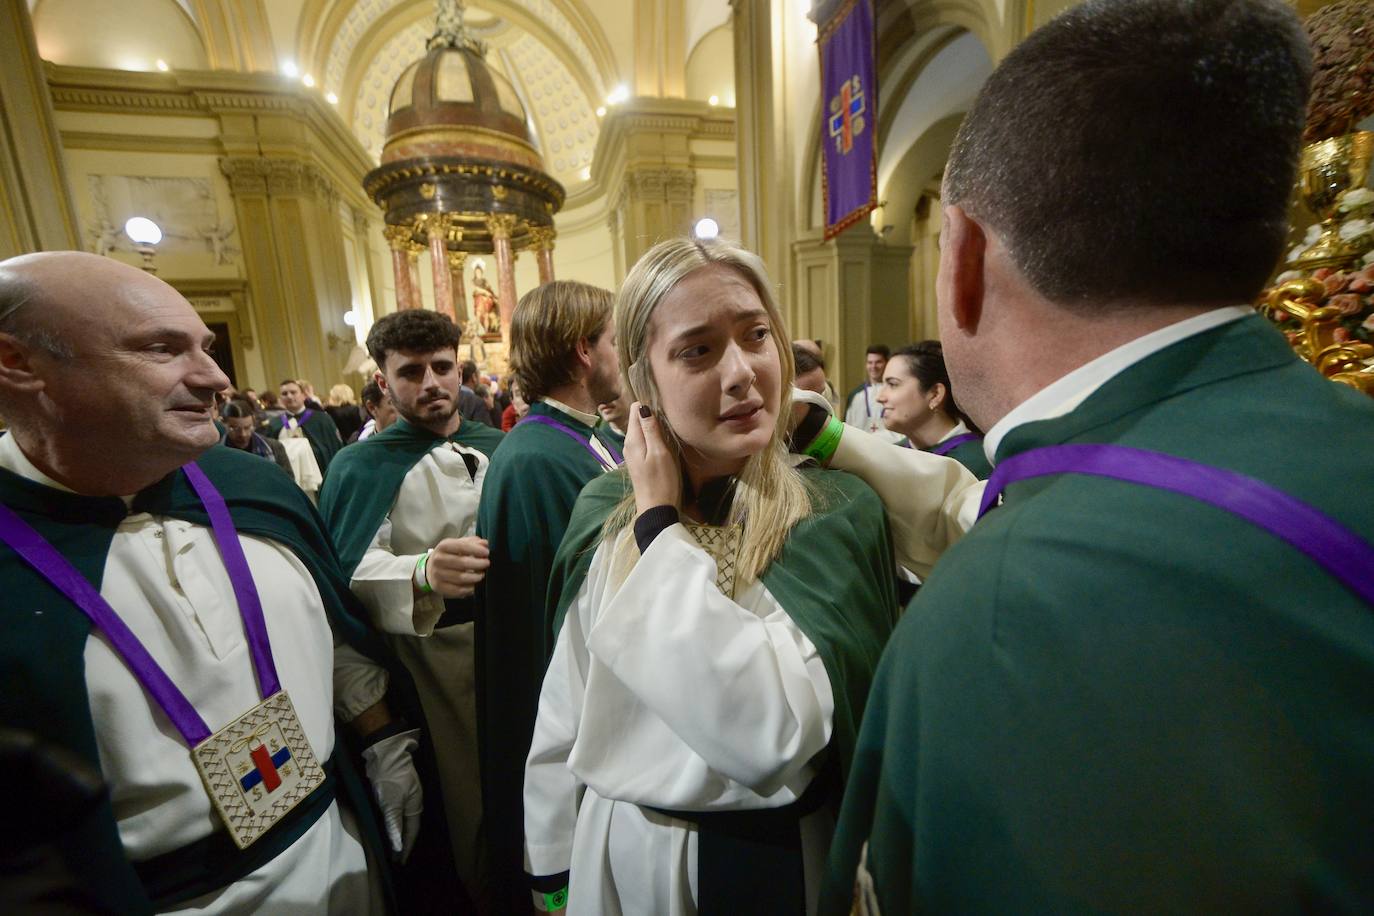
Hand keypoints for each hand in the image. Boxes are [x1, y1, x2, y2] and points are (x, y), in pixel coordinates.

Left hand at [360, 728, 422, 861]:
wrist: (385, 753)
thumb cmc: (390, 779)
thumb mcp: (392, 803)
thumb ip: (394, 825)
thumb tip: (398, 846)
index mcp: (415, 805)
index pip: (412, 832)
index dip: (406, 847)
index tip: (400, 861)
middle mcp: (412, 802)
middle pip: (409, 827)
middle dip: (403, 842)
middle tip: (395, 857)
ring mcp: (404, 795)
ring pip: (402, 819)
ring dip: (397, 833)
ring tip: (391, 845)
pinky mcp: (395, 791)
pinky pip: (395, 812)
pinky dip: (392, 823)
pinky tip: (387, 826)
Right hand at [425, 536, 488, 597]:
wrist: (430, 569)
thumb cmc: (449, 555)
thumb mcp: (458, 545)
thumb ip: (472, 542)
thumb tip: (485, 544)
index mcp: (443, 546)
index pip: (461, 547)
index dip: (476, 550)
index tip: (487, 552)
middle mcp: (438, 560)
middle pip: (462, 563)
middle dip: (478, 564)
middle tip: (487, 563)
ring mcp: (437, 574)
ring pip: (461, 578)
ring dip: (475, 577)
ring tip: (481, 575)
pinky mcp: (439, 587)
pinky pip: (457, 590)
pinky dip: (469, 589)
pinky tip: (474, 585)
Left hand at [625, 402, 680, 515]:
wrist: (656, 509)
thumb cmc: (662, 481)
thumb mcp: (660, 452)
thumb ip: (651, 429)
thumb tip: (643, 406)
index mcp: (632, 439)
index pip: (635, 410)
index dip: (648, 406)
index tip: (663, 408)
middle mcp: (628, 444)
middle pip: (637, 420)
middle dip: (650, 415)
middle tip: (668, 419)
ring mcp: (632, 453)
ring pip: (641, 431)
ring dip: (652, 427)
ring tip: (668, 428)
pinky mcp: (639, 461)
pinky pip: (644, 441)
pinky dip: (652, 438)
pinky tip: (663, 442)